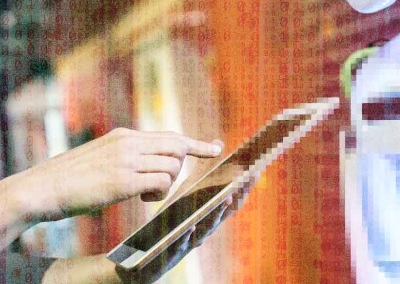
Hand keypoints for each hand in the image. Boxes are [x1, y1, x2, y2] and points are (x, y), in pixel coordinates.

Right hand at [14, 128, 221, 221]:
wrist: (42, 188)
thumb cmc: (69, 179)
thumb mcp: (100, 159)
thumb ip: (125, 157)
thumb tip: (147, 169)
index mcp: (123, 136)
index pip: (168, 135)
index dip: (194, 143)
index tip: (214, 146)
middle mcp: (128, 142)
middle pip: (177, 147)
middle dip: (180, 166)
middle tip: (162, 185)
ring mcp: (126, 160)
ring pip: (172, 165)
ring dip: (166, 184)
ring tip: (143, 193)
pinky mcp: (123, 180)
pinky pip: (161, 182)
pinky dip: (159, 193)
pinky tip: (142, 198)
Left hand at [114, 179, 253, 283]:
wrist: (145, 256)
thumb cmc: (170, 223)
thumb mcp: (186, 195)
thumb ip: (202, 173)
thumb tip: (217, 143)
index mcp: (206, 214)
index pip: (229, 200)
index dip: (242, 187)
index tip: (254, 171)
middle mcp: (203, 229)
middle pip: (223, 214)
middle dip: (236, 198)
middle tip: (245, 182)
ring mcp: (190, 242)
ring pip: (207, 229)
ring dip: (217, 215)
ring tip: (225, 200)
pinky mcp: (173, 254)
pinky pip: (182, 244)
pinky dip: (188, 235)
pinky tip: (192, 224)